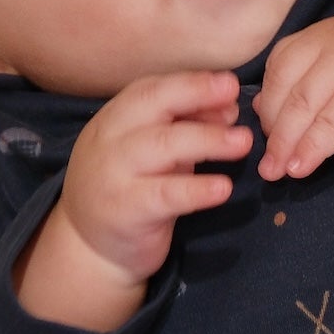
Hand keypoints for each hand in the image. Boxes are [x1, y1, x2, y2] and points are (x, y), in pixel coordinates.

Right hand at [15, 67, 249, 326]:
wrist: (90, 249)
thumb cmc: (129, 192)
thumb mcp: (152, 154)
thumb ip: (183, 129)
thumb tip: (228, 108)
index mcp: (115, 119)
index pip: (151, 89)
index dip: (191, 83)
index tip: (229, 84)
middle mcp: (109, 140)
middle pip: (153, 105)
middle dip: (197, 95)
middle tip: (236, 96)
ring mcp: (114, 174)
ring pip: (161, 145)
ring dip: (207, 140)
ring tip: (243, 141)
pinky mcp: (125, 210)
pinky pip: (164, 195)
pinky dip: (196, 190)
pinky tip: (223, 188)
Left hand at [255, 17, 333, 181]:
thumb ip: (307, 84)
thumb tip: (261, 110)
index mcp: (325, 34)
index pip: (280, 64)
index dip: (268, 101)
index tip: (268, 133)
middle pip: (286, 89)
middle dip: (273, 130)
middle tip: (268, 162)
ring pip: (302, 109)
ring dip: (285, 146)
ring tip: (276, 172)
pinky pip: (327, 128)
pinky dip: (310, 152)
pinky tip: (301, 169)